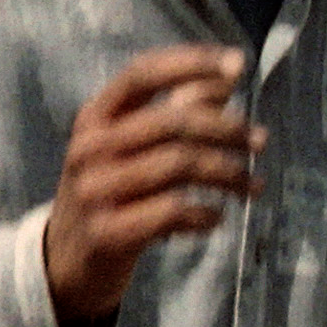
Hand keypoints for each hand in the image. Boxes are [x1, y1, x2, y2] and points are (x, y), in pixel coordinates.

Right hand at [38, 48, 257, 326]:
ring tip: (253, 185)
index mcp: (94, 117)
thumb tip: (227, 80)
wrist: (67, 263)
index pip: (143, 73)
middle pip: (173, 122)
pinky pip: (173, 210)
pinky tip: (216, 217)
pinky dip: (205, 213)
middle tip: (260, 141)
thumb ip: (175, 110)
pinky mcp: (108, 233)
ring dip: (229, 173)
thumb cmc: (111, 194)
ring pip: (180, 165)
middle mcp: (89, 148)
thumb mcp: (129, 148)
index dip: (191, 63)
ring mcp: (94, 191)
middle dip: (227, 129)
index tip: (237, 65)